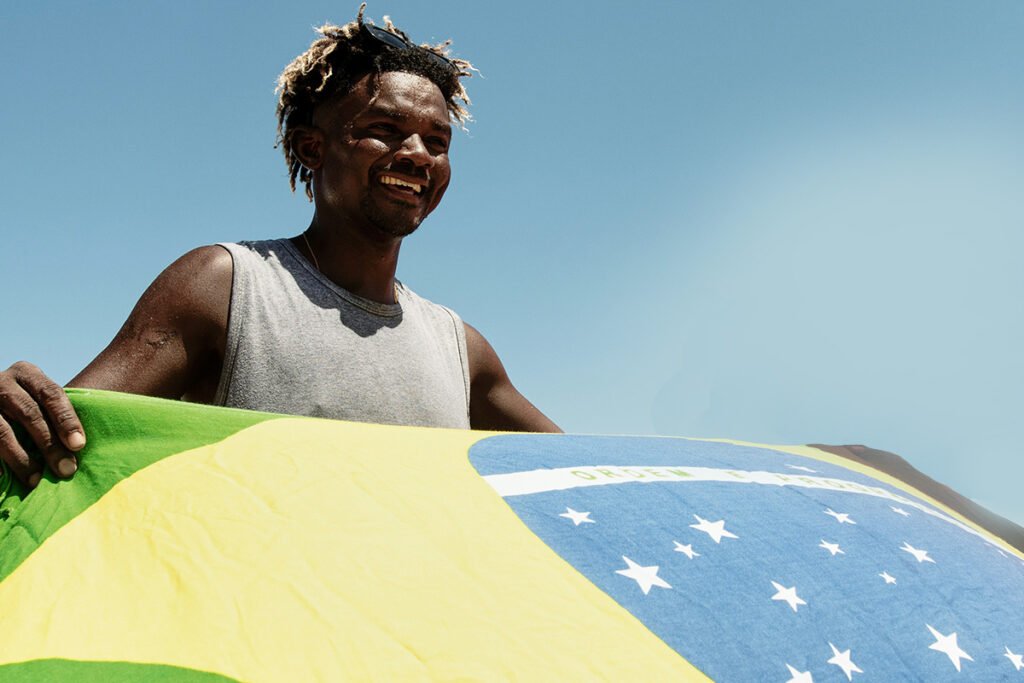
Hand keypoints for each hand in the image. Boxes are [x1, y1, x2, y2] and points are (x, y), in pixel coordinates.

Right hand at [0, 361, 84, 487]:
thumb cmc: (24, 404)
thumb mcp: (37, 398)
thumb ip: (54, 414)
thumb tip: (80, 447)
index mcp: (27, 373)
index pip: (51, 393)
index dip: (66, 420)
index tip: (79, 445)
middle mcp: (3, 383)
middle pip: (29, 413)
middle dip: (49, 444)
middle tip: (66, 469)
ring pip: (2, 432)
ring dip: (21, 459)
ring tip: (36, 480)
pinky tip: (5, 477)